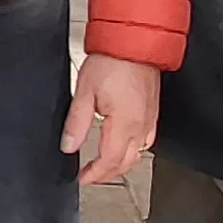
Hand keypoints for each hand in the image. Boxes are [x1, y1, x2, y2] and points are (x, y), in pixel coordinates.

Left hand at [62, 53, 161, 186]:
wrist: (134, 43)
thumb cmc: (112, 61)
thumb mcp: (84, 91)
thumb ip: (76, 123)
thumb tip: (69, 146)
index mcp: (124, 123)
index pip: (110, 161)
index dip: (95, 174)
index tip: (83, 179)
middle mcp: (141, 125)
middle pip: (126, 163)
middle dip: (107, 174)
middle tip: (91, 177)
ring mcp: (150, 119)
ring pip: (139, 154)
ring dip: (121, 165)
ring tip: (105, 166)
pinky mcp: (153, 112)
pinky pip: (147, 141)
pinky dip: (134, 151)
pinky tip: (126, 147)